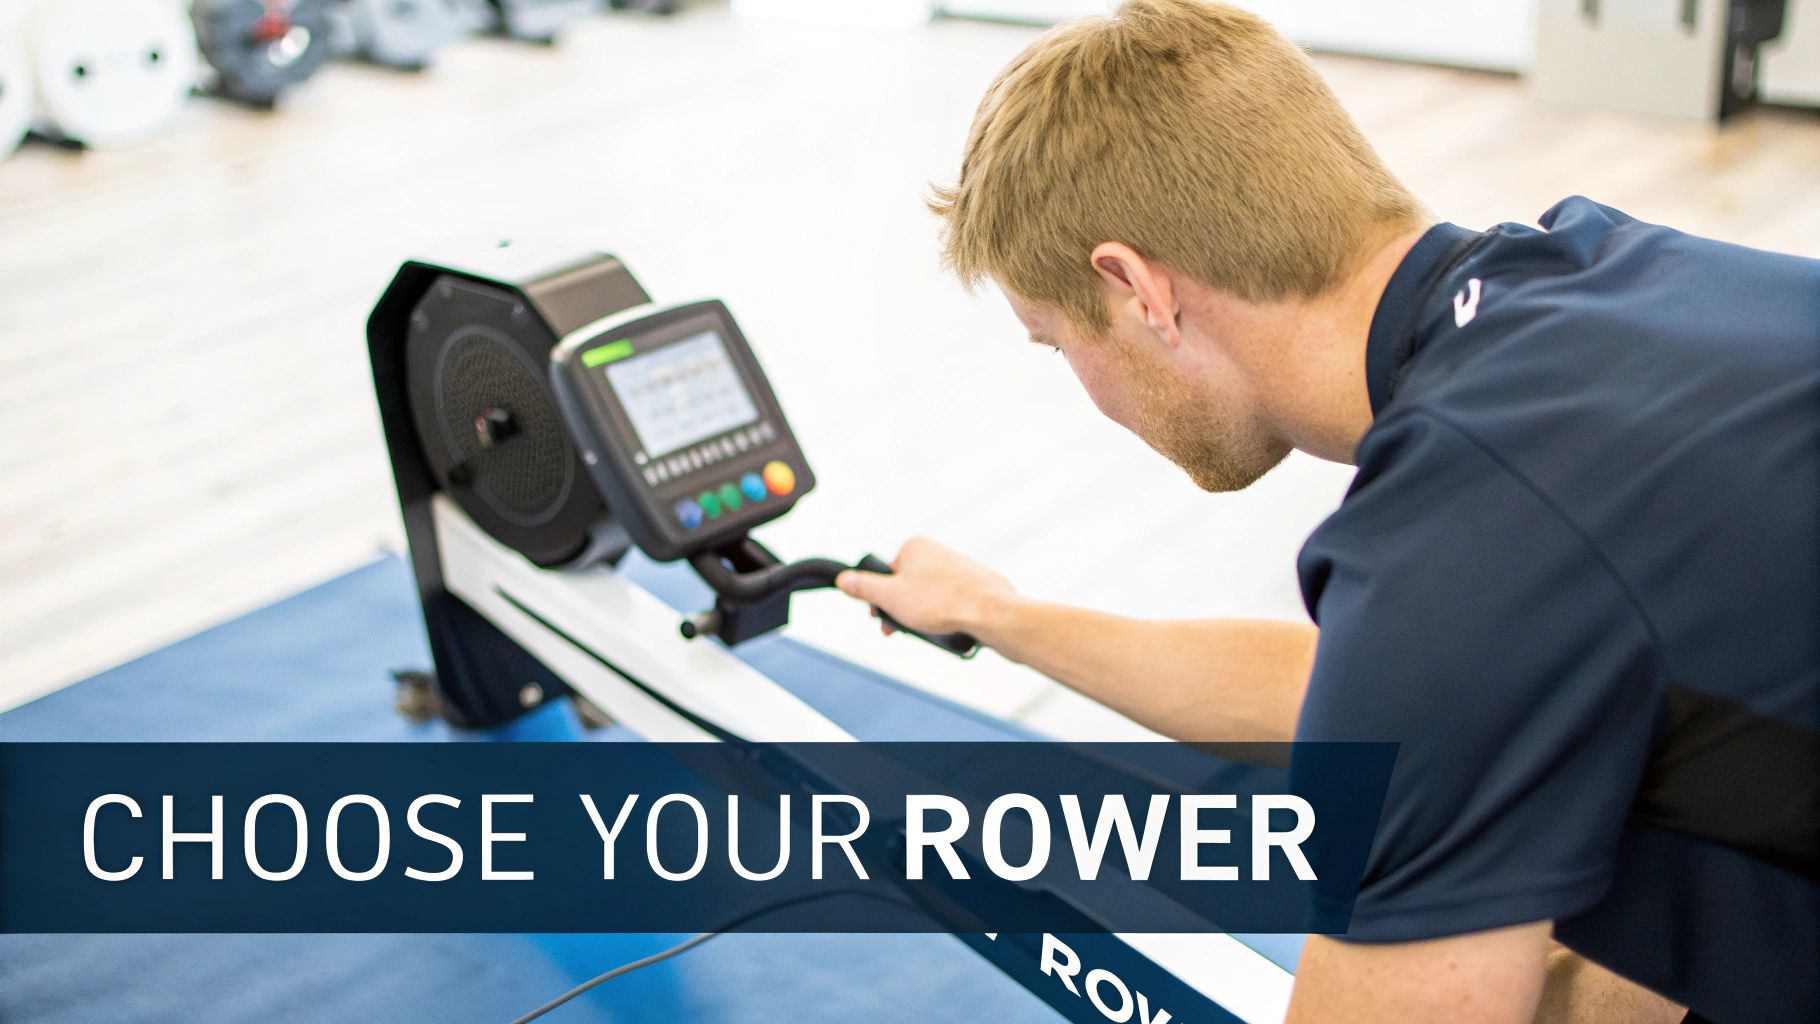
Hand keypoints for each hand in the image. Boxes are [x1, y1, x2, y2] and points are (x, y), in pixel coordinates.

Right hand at [834, 537, 1016, 638]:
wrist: (992, 613)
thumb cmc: (943, 602)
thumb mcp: (890, 597)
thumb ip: (864, 587)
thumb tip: (843, 578)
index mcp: (916, 547)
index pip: (887, 573)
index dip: (881, 598)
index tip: (883, 617)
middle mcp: (938, 553)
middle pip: (908, 586)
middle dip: (902, 611)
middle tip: (902, 630)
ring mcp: (959, 569)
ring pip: (929, 597)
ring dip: (923, 617)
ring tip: (931, 631)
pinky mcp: (976, 586)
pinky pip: (951, 604)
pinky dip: (946, 618)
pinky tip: (949, 629)